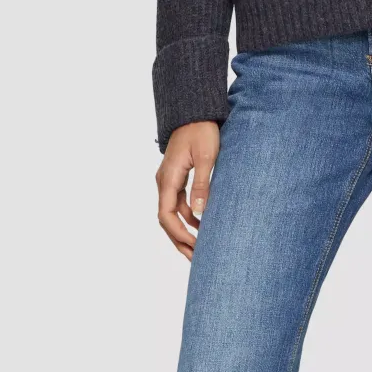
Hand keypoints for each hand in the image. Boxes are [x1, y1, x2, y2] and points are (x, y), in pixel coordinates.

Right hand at [155, 121, 219, 259]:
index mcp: (168, 179)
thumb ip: (203, 184)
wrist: (195, 112)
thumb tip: (199, 213)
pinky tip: (202, 225)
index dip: (178, 234)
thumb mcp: (207, 157)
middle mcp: (164, 182)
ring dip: (184, 231)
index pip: (166, 216)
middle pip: (166, 220)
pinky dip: (188, 217)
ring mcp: (169, 180)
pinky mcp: (177, 177)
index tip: (194, 246)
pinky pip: (178, 203)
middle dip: (180, 240)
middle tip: (197, 259)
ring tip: (200, 247)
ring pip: (172, 213)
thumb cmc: (202, 131)